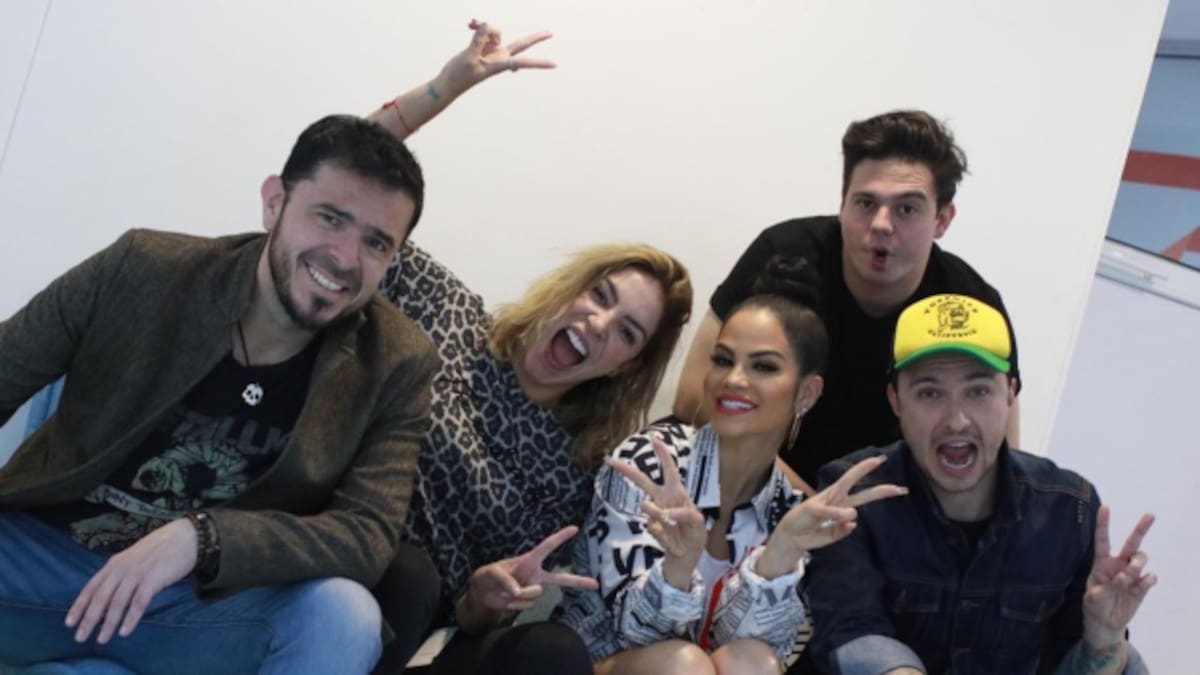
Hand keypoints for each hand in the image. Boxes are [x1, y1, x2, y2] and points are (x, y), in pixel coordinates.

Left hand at [66, 518, 197, 643]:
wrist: (185, 537)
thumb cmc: (161, 549)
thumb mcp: (134, 558)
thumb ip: (121, 573)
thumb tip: (110, 595)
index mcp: (115, 563)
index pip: (91, 587)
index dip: (79, 605)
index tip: (69, 623)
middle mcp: (122, 568)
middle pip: (100, 597)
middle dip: (89, 619)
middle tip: (80, 637)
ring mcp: (137, 573)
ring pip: (117, 602)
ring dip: (108, 623)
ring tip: (102, 639)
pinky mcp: (153, 579)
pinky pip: (138, 602)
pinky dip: (130, 618)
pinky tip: (124, 631)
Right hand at [438, 19, 555, 97]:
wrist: (448, 82)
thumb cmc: (459, 76)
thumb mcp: (468, 58)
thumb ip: (478, 41)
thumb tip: (488, 26)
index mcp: (499, 64)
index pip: (522, 62)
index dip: (539, 63)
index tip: (555, 65)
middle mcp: (499, 57)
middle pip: (521, 44)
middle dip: (535, 38)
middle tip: (551, 33)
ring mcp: (491, 50)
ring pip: (495, 30)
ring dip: (484, 26)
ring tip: (471, 26)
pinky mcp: (482, 46)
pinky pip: (485, 30)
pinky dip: (478, 26)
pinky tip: (470, 24)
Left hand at [464, 525, 596, 614]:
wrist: (482, 595)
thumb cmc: (487, 576)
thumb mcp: (490, 573)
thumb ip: (504, 579)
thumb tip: (518, 591)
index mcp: (528, 560)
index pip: (547, 546)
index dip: (560, 537)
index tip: (575, 528)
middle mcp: (535, 575)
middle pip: (560, 578)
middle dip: (578, 581)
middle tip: (596, 584)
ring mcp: (533, 589)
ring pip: (534, 595)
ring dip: (518, 595)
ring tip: (505, 592)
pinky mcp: (528, 602)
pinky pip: (526, 605)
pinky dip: (514, 604)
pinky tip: (508, 599)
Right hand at [607, 436, 705, 588]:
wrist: (687, 555)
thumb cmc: (694, 533)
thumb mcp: (697, 523)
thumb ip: (683, 514)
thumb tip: (665, 514)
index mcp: (676, 492)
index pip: (669, 469)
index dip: (662, 454)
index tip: (654, 438)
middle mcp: (662, 499)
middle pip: (643, 481)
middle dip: (627, 471)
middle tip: (610, 461)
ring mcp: (655, 513)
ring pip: (648, 507)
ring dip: (659, 515)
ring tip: (673, 526)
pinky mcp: (652, 527)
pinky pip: (654, 527)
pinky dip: (666, 536)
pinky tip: (673, 542)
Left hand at [759, 456, 905, 577]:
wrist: (792, 536)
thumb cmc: (799, 517)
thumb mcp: (810, 510)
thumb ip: (831, 511)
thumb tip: (854, 516)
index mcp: (834, 492)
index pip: (851, 477)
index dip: (864, 468)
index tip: (879, 460)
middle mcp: (841, 503)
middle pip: (865, 495)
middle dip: (882, 491)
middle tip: (902, 489)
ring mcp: (842, 518)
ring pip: (856, 513)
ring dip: (845, 516)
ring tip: (824, 519)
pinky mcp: (841, 531)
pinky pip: (846, 530)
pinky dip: (840, 530)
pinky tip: (826, 530)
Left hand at [1081, 506, 1156, 645]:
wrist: (1106, 621)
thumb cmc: (1095, 604)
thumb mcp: (1093, 598)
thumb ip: (1106, 587)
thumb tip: (1123, 578)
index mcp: (1102, 562)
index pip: (1103, 540)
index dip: (1103, 524)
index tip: (1106, 507)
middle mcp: (1119, 564)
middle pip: (1132, 543)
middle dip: (1141, 528)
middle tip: (1151, 515)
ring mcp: (1132, 574)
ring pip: (1141, 559)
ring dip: (1136, 565)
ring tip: (1126, 579)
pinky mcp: (1142, 586)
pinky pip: (1150, 577)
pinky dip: (1147, 580)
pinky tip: (1140, 585)